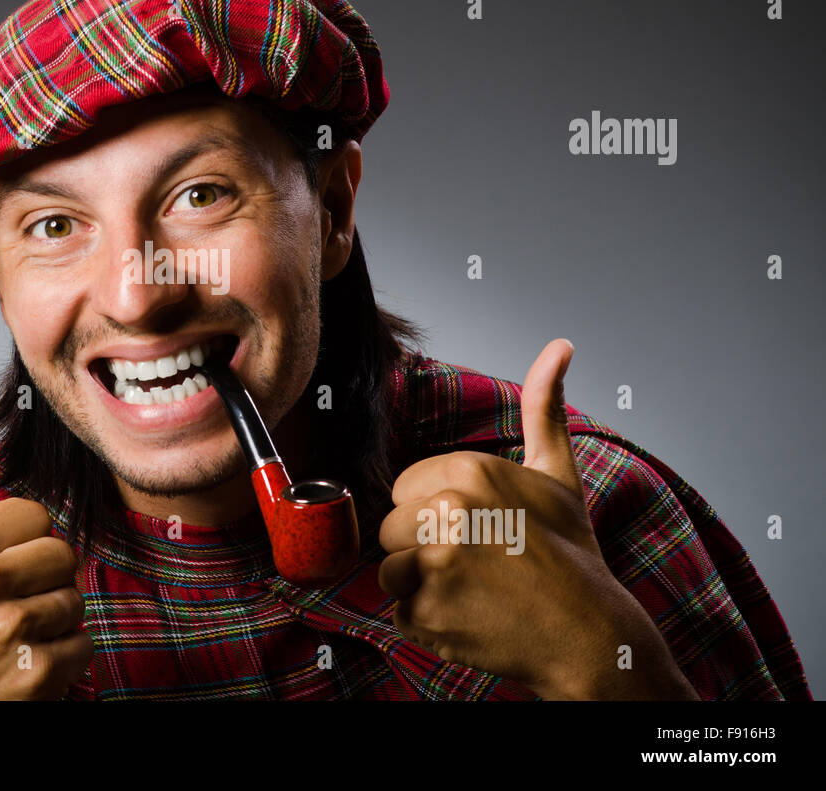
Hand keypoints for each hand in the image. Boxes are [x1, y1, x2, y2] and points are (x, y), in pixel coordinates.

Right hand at [0, 435, 93, 699]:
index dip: (20, 545)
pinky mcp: (35, 674)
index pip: (34, 515)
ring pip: (75, 599)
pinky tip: (24, 667)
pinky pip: (83, 644)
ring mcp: (8, 630)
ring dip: (52, 623)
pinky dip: (64, 661)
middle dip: (42, 582)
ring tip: (11, 639)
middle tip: (6, 608)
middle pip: (62, 553)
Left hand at [377, 339, 696, 698]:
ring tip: (474, 591)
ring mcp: (435, 564)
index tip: (479, 531)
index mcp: (468, 472)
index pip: (402, 491)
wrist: (589, 633)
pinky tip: (470, 619)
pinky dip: (429, 622)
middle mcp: (447, 511)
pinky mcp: (428, 612)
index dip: (435, 515)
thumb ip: (543, 408)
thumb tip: (560, 345)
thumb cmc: (569, 554)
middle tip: (479, 565)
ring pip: (390, 571)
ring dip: (422, 587)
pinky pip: (399, 612)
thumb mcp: (556, 474)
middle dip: (424, 550)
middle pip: (390, 530)